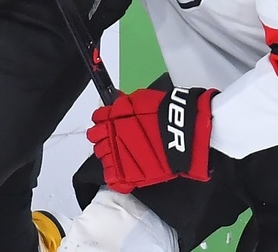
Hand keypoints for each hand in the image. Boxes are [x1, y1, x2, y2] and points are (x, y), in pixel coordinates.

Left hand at [87, 86, 217, 191]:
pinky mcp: (129, 174)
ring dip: (108, 155)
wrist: (182, 131)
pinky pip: (112, 178)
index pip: (96, 119)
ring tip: (121, 155)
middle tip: (115, 139)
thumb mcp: (141, 99)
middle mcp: (111, 136)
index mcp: (113, 116)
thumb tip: (117, 100)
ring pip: (101, 157)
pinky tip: (121, 172)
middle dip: (103, 137)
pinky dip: (115, 176)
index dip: (102, 121)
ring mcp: (118, 156)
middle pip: (95, 138)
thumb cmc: (165, 112)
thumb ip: (124, 102)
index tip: (109, 123)